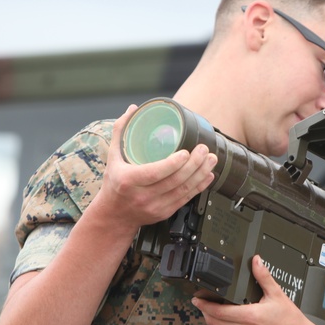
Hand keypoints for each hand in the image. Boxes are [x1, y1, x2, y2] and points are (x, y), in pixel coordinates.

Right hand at [92, 104, 217, 226]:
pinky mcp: (165, 212)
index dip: (172, 164)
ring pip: (183, 191)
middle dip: (194, 165)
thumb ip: (121, 131)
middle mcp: (142, 196)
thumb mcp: (113, 157)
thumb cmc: (114, 183)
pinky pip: (186, 200)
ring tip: (211, 159)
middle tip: (204, 150)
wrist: (114, 215)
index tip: (185, 152)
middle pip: (174, 181)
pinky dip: (199, 187)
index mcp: (128, 181)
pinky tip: (208, 175)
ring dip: (200, 174)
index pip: (154, 173)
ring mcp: (155, 206)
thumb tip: (133, 109)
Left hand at [193, 255, 322, 324]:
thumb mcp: (277, 294)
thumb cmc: (290, 322)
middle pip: (213, 321)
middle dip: (204, 310)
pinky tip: (221, 322)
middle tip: (201, 301)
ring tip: (209, 309)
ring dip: (210, 320)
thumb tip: (256, 261)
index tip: (197, 298)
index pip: (218, 311)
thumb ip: (263, 276)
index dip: (204, 304)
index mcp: (249, 316)